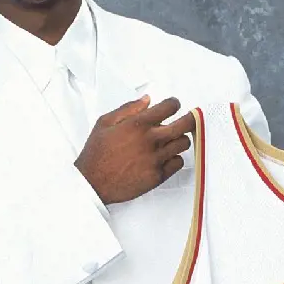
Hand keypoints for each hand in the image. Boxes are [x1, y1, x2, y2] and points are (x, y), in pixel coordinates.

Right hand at [75, 95, 194, 203]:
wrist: (92, 183)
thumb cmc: (96, 153)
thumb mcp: (105, 123)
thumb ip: (128, 109)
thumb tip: (147, 100)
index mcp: (138, 124)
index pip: (169, 107)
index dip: (174, 103)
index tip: (173, 105)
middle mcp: (150, 140)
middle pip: (185, 124)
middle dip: (190, 118)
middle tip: (189, 118)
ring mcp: (156, 159)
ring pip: (183, 143)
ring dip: (180, 139)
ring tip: (171, 140)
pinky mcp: (158, 176)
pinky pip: (178, 163)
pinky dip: (175, 158)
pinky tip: (166, 157)